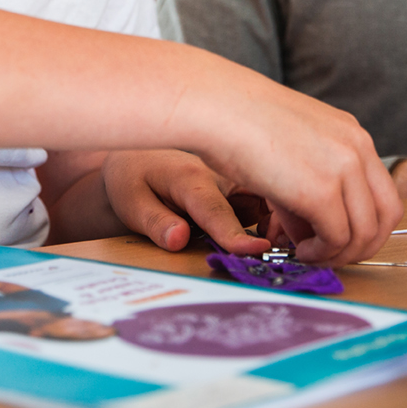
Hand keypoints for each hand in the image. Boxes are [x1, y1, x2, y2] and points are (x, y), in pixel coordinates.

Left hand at [102, 150, 271, 254]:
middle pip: (259, 198)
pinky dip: (271, 215)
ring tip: (264, 241)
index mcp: (190, 179)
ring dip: (275, 219)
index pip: (216, 211)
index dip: (236, 234)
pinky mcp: (240, 184)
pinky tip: (259, 230)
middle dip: (276, 221)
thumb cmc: (132, 179)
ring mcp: (233, 178)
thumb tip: (179, 240)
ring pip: (269, 198)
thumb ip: (155, 223)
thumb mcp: (131, 202)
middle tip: (268, 248)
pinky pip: (266, 199)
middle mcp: (219, 174)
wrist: (136, 157)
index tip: (257, 250)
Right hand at [186, 73, 403, 266]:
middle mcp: (356, 149)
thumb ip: (310, 186)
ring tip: (310, 254)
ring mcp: (342, 169)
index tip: (342, 239)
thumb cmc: (239, 120)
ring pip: (365, 232)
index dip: (367, 225)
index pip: (384, 192)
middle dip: (364, 245)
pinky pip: (336, 238)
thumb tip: (312, 230)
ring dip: (340, 254)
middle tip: (333, 256)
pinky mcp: (320, 192)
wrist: (216, 106)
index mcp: (352, 134)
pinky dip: (321, 254)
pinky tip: (299, 251)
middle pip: (388, 215)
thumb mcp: (292, 148)